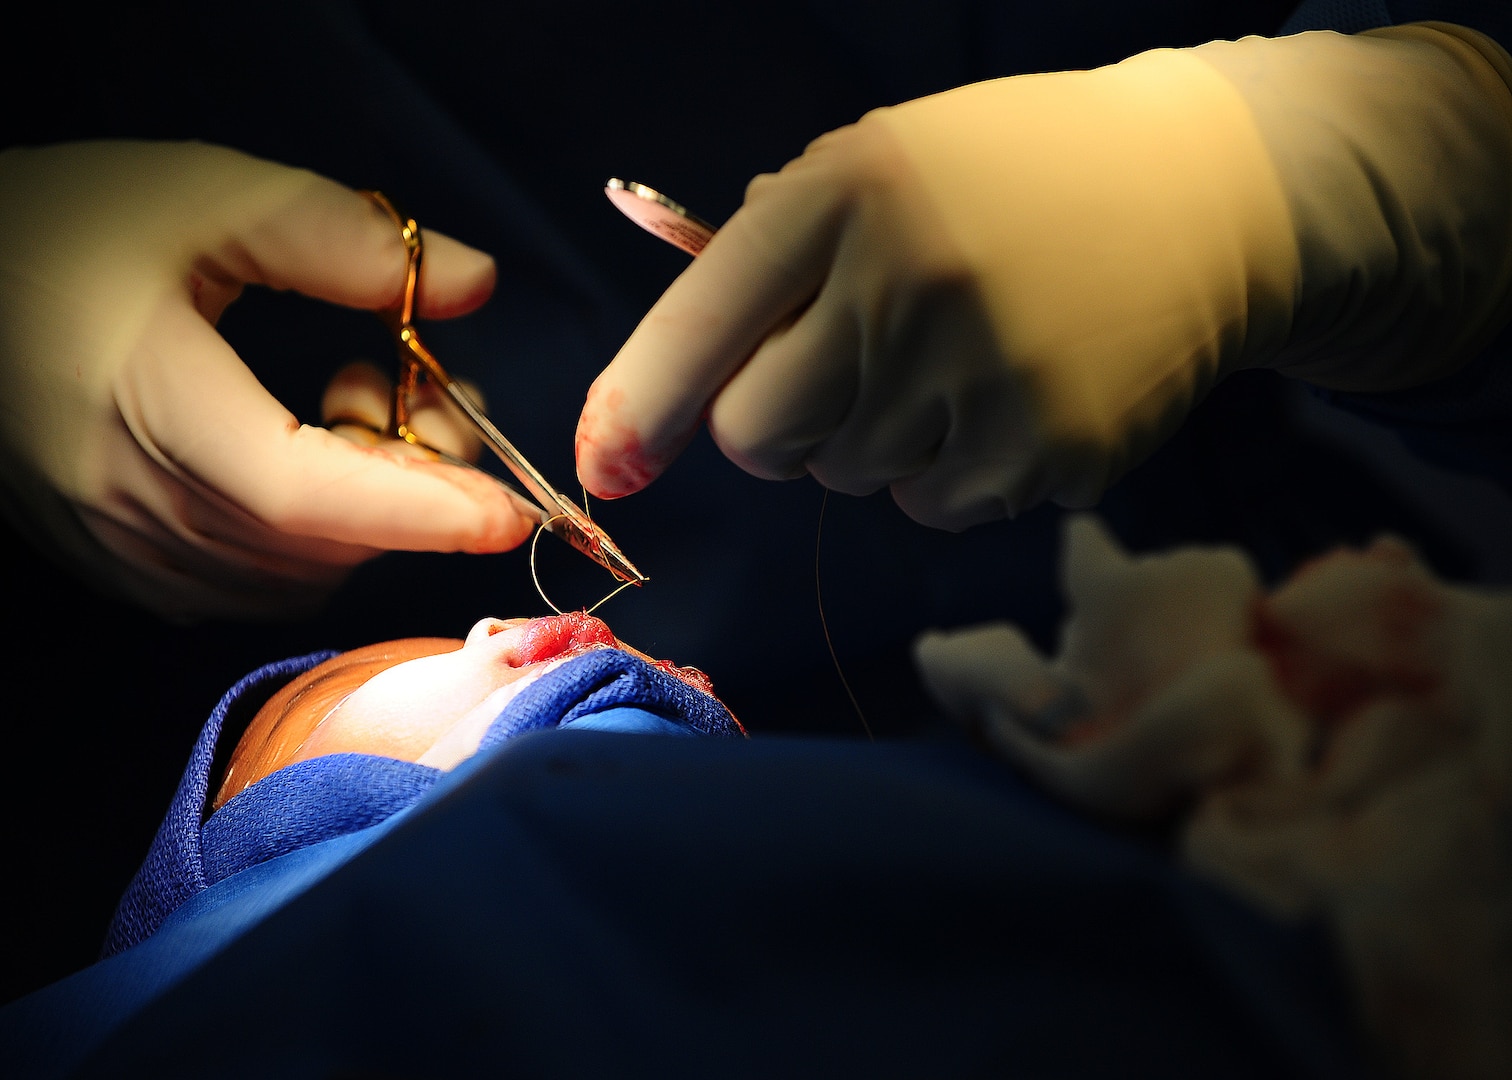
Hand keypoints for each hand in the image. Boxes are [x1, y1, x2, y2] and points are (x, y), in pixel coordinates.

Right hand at [0, 139, 537, 619]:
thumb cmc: (60, 228)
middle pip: (320, 542)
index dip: (418, 511)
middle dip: (414, 485)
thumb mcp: (204, 196)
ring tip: (351, 397)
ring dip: (364, 505)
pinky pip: (250, 580)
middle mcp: (132, 504)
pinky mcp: (117, 559)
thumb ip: (342, 239)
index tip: (510, 511)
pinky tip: (301, 447)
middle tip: (430, 391)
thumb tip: (472, 283)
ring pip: (294, 572)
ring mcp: (120, 546)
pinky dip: (312, 534)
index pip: (306, 497)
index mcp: (148, 408)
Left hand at [577, 25, 1511, 527]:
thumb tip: (660, 387)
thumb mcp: (881, 167)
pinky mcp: (1054, 454)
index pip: (698, 330)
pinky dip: (952, 467)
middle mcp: (908, 289)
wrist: (1206, 196)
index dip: (635, 411)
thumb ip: (771, 260)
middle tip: (845, 362)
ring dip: (873, 439)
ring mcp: (987, 382)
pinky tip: (1010, 393)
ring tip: (957, 356)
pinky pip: (937, 507)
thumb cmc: (1007, 180)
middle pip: (761, 438)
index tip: (604, 467)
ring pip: (850, 479)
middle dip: (777, 420)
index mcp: (845, 196)